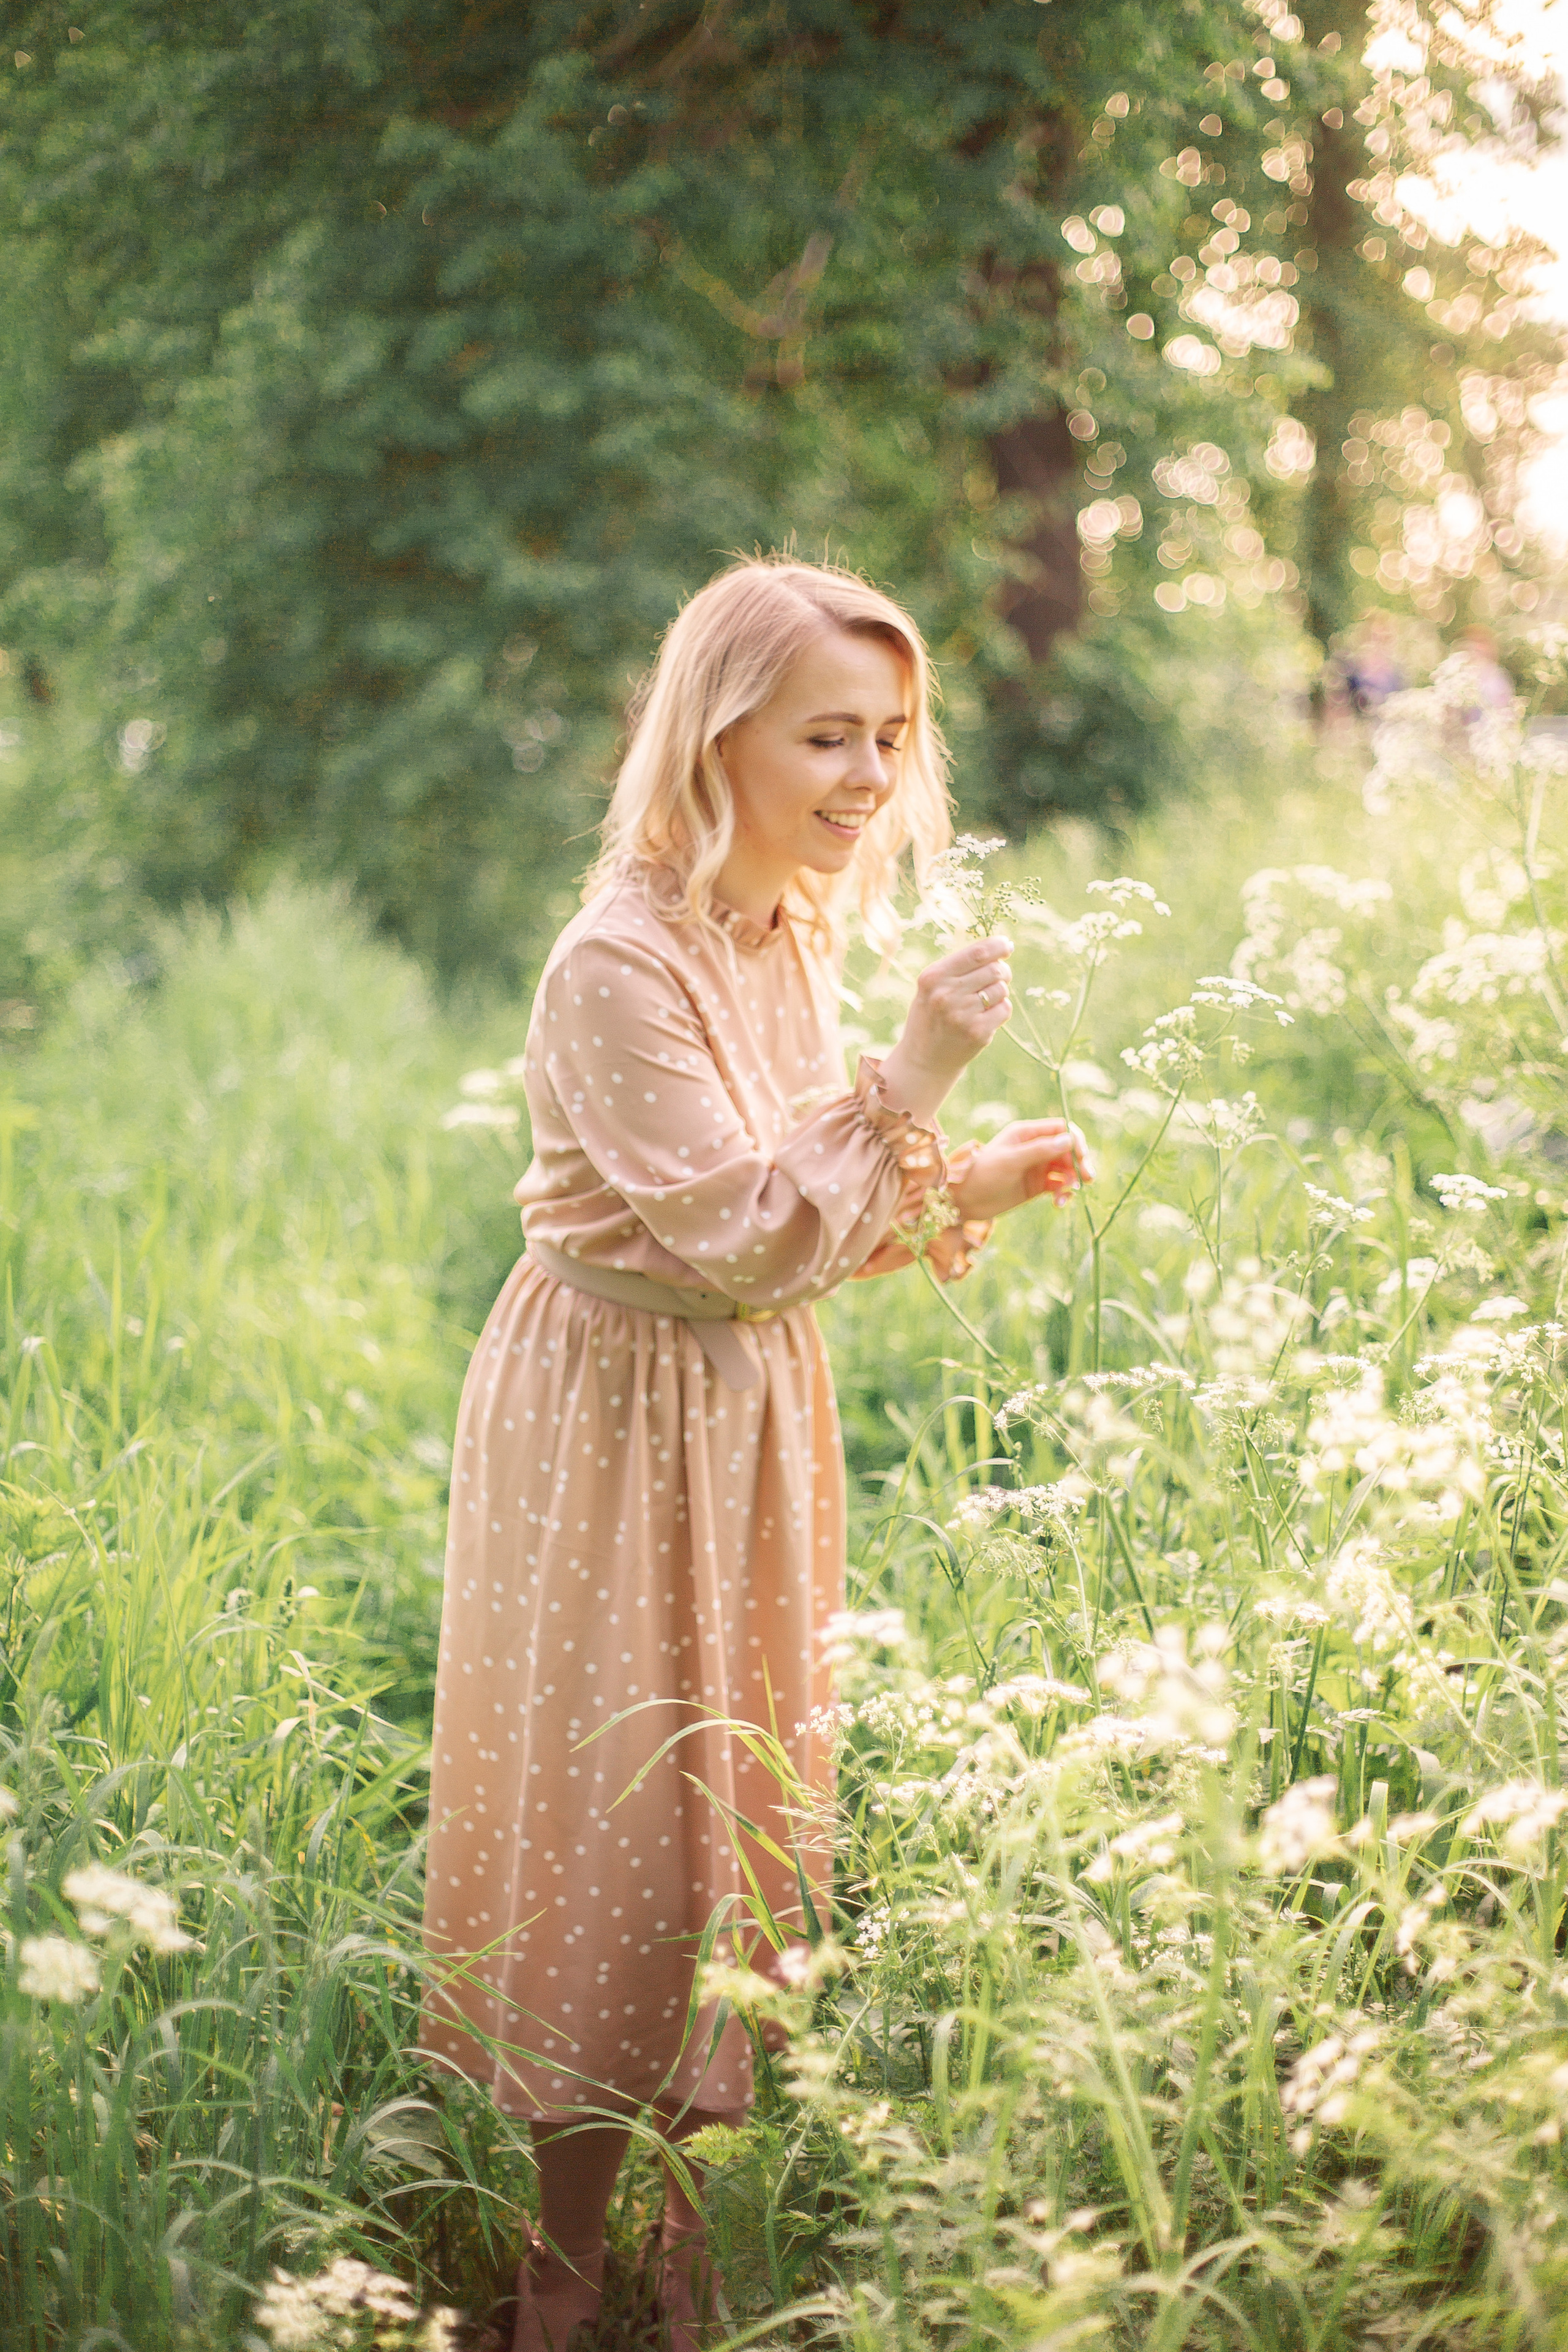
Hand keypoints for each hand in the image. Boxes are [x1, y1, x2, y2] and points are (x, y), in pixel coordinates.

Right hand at [876, 935, 1011, 1124]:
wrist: (924, 1060)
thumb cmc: (932, 1016)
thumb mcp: (932, 987)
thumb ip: (959, 967)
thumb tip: (1001, 948)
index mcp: (934, 977)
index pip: (977, 953)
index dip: (998, 946)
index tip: (1007, 946)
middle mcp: (946, 994)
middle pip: (995, 969)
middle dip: (1001, 971)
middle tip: (996, 979)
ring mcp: (962, 1014)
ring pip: (1001, 989)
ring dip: (998, 993)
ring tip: (982, 1003)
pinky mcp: (977, 1032)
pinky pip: (1005, 1008)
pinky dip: (1000, 1010)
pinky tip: (985, 1017)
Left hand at [950, 1119, 1093, 1221]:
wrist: (965, 1200)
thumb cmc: (983, 1174)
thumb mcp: (1011, 1160)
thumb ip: (1040, 1150)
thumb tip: (1070, 1140)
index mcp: (1028, 1133)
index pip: (1062, 1129)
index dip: (1075, 1141)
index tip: (1081, 1158)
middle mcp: (1035, 1147)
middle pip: (1069, 1150)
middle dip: (1079, 1163)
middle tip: (1087, 1179)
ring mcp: (1037, 1167)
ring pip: (1067, 1169)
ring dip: (1072, 1181)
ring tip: (1065, 1195)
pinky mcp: (1038, 1186)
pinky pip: (1059, 1186)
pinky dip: (1063, 1194)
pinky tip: (1059, 1203)